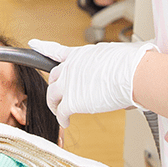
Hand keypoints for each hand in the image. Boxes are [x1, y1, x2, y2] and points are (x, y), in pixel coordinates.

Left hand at [28, 39, 157, 127]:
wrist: (133, 73)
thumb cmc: (134, 62)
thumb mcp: (118, 52)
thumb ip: (114, 59)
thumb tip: (128, 62)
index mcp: (81, 54)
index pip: (57, 50)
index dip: (43, 47)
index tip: (33, 43)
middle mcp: (71, 67)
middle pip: (53, 76)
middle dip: (55, 85)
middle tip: (59, 93)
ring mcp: (69, 83)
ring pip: (52, 95)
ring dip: (54, 104)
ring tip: (58, 111)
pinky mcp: (72, 101)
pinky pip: (61, 112)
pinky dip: (62, 118)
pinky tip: (66, 123)